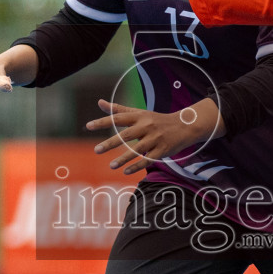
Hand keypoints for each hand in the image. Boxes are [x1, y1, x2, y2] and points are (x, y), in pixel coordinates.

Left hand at [84, 98, 224, 174]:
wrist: (184, 126)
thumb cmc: (156, 120)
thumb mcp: (139, 112)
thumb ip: (118, 109)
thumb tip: (99, 102)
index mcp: (139, 116)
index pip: (118, 118)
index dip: (103, 122)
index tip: (88, 126)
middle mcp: (146, 126)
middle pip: (126, 135)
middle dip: (111, 143)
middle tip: (96, 150)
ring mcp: (155, 138)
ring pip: (137, 150)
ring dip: (123, 159)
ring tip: (111, 166)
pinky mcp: (162, 150)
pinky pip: (148, 159)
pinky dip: (137, 166)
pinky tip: (126, 171)